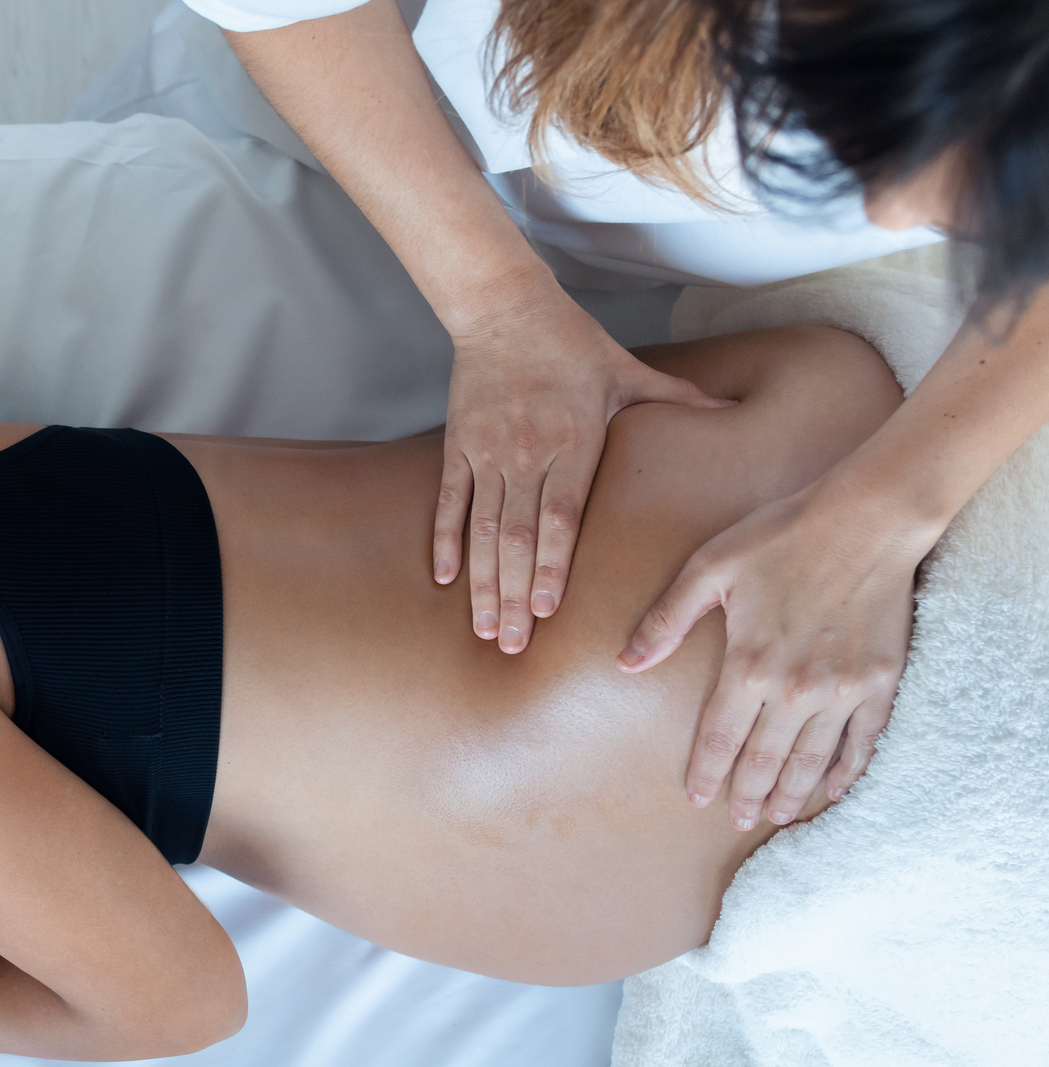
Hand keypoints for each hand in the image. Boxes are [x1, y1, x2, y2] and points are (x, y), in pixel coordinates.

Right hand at [436, 291, 731, 651]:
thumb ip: (678, 396)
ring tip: (483, 628)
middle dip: (515, 595)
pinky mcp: (458, 447)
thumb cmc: (571, 341)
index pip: (560, 518)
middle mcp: (527, 455)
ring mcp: (488, 454)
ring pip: (483, 531)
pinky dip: (446, 541)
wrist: (504, 308)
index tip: (547, 610)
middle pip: (519, 539)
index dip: (552, 566)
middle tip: (512, 644)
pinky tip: (444, 578)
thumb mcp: (629, 370)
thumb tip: (734, 406)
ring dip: (482, 583)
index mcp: (573, 443)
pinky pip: (449, 503)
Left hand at [618, 487, 919, 826]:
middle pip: (764, 759)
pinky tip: (834, 788)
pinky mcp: (880, 681)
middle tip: (737, 820)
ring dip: (792, 793)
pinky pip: (864, 740)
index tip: (696, 798)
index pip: (718, 737)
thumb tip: (624, 663)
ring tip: (778, 815)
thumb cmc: (781, 535)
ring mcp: (842, 689)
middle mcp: (794, 688)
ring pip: (811, 758)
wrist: (868, 518)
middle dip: (747, 794)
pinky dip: (848, 769)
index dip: (706, 771)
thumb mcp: (709, 569)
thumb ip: (665, 621)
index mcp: (748, 665)